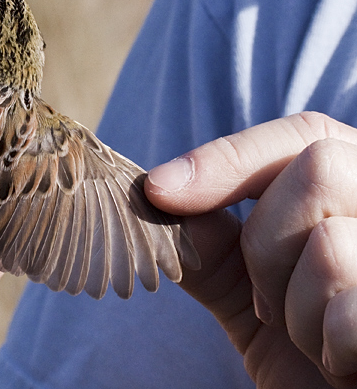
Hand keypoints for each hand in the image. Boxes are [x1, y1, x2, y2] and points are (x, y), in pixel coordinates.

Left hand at [145, 112, 356, 387]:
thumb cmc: (299, 349)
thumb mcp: (247, 287)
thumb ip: (211, 240)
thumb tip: (161, 188)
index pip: (305, 133)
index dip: (226, 157)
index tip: (158, 189)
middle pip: (317, 168)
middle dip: (266, 244)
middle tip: (270, 302)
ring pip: (330, 243)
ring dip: (295, 308)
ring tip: (313, 337)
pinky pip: (352, 309)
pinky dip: (326, 345)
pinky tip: (339, 362)